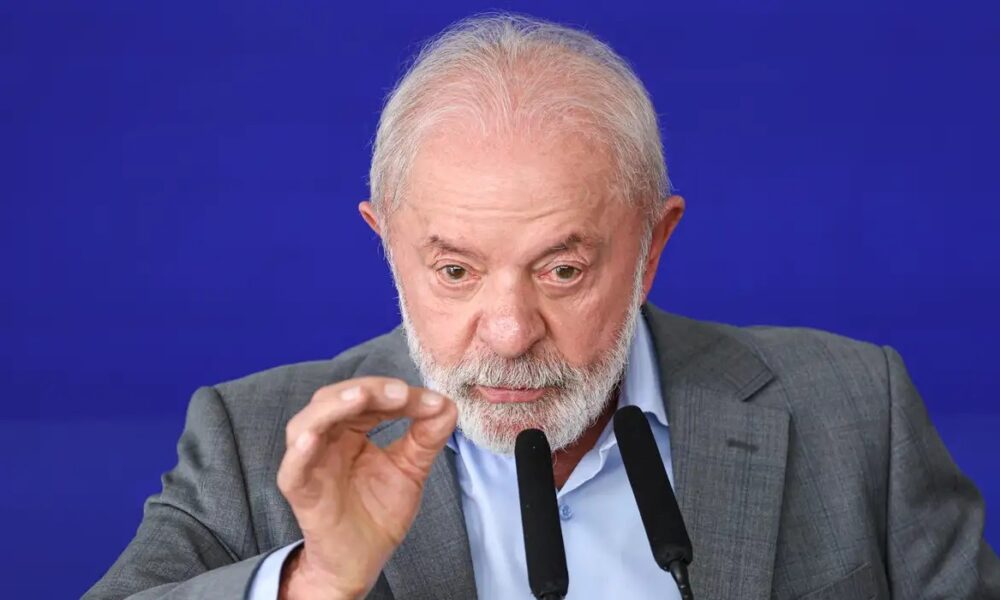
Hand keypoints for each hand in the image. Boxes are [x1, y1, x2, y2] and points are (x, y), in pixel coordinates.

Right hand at [276, 377, 457, 598]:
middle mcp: (327, 440)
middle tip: (400, 393)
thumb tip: (447, 406)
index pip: (369, 399)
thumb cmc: (378, 513)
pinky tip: (312, 438)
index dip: (396, 394)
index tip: (431, 402)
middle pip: (337, 400)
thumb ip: (427, 438)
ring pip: (308, 423)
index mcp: (350, 430)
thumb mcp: (411, 469)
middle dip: (369, 391)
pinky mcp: (299, 490)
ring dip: (334, 406)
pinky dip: (300, 451)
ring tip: (361, 397)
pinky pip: (293, 468)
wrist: (363, 560)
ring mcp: (310, 463)